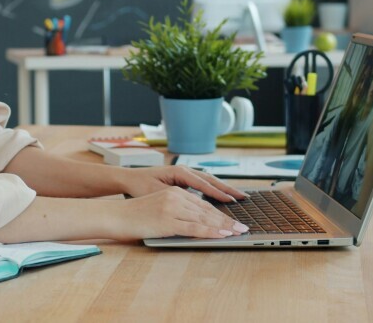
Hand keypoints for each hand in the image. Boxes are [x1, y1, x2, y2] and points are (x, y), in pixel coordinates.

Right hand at [112, 186, 248, 239]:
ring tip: (237, 232)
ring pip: (204, 218)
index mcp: (174, 192)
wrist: (115, 216)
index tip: (233, 219)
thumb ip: (176, 210)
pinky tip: (222, 235)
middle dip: (227, 219)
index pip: (202, 203)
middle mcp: (175, 197)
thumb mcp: (158, 206)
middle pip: (207, 209)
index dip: (220, 212)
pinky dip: (211, 232)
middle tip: (242, 227)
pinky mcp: (168, 221)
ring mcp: (172, 208)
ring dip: (224, 226)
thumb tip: (195, 221)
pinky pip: (194, 228)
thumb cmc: (134, 214)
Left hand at [118, 165, 246, 202]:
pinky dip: (215, 190)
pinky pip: (204, 184)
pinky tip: (224, 197)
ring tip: (238, 197)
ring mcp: (185, 174)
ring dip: (223, 189)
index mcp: (179, 172)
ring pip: (209, 181)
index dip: (217, 192)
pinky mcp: (184, 180)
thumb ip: (174, 197)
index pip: (203, 183)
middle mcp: (184, 171)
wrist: (129, 179)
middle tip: (242, 197)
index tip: (230, 200)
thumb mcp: (156, 192)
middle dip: (227, 189)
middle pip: (210, 179)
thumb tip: (190, 203)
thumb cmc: (140, 186)